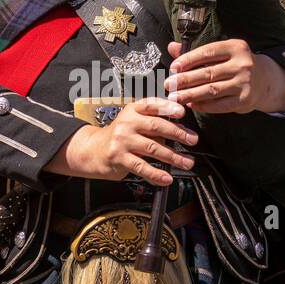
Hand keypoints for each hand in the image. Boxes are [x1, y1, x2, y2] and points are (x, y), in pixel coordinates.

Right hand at [43, 96, 197, 185]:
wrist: (92, 150)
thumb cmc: (118, 136)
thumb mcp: (133, 122)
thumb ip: (153, 123)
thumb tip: (181, 131)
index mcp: (133, 110)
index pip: (152, 105)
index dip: (168, 108)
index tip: (182, 113)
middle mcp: (127, 123)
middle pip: (156, 126)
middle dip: (177, 133)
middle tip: (192, 140)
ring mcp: (122, 140)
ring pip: (153, 148)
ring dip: (173, 157)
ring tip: (187, 162)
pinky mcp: (119, 158)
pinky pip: (142, 167)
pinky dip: (156, 174)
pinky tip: (166, 178)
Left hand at [165, 39, 284, 114]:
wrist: (264, 81)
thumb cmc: (235, 64)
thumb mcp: (221, 53)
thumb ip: (196, 52)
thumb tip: (172, 47)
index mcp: (235, 47)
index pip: (208, 52)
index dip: (188, 60)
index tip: (173, 68)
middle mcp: (242, 64)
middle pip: (208, 73)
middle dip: (185, 80)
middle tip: (168, 85)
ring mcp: (244, 83)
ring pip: (212, 90)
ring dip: (190, 95)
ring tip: (174, 97)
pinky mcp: (244, 100)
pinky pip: (220, 105)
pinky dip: (203, 105)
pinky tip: (191, 105)